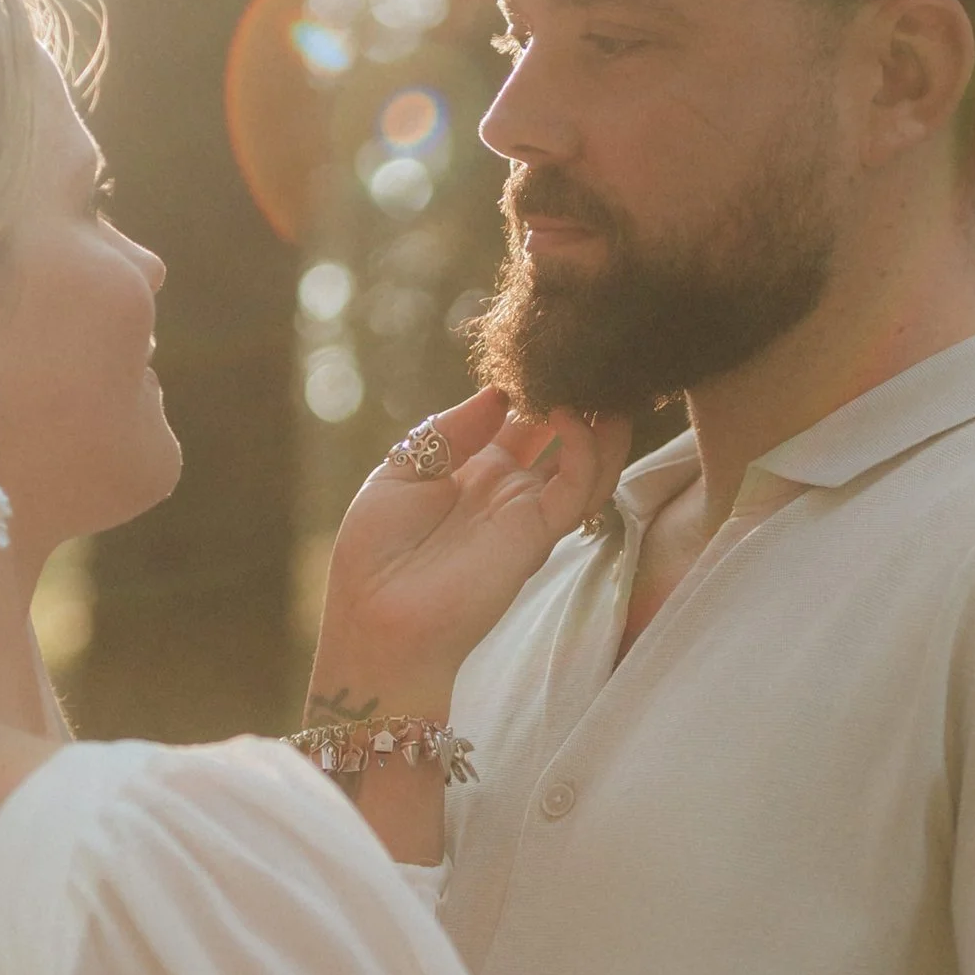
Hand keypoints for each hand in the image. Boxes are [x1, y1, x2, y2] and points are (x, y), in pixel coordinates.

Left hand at [311, 389, 629, 716]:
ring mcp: (527, 511)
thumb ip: (448, 432)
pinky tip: (572, 416)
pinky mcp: (538, 533)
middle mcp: (508, 489)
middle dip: (579, 398)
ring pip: (588, 461)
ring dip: (599, 420)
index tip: (545, 350)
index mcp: (472, 471)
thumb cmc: (373, 556)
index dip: (534, 387)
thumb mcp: (398, 474)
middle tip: (593, 358)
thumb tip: (498, 394)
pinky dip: (587, 449)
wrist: (378, 624)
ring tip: (601, 379)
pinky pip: (579, 488)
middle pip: (562, 436)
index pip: (521, 420)